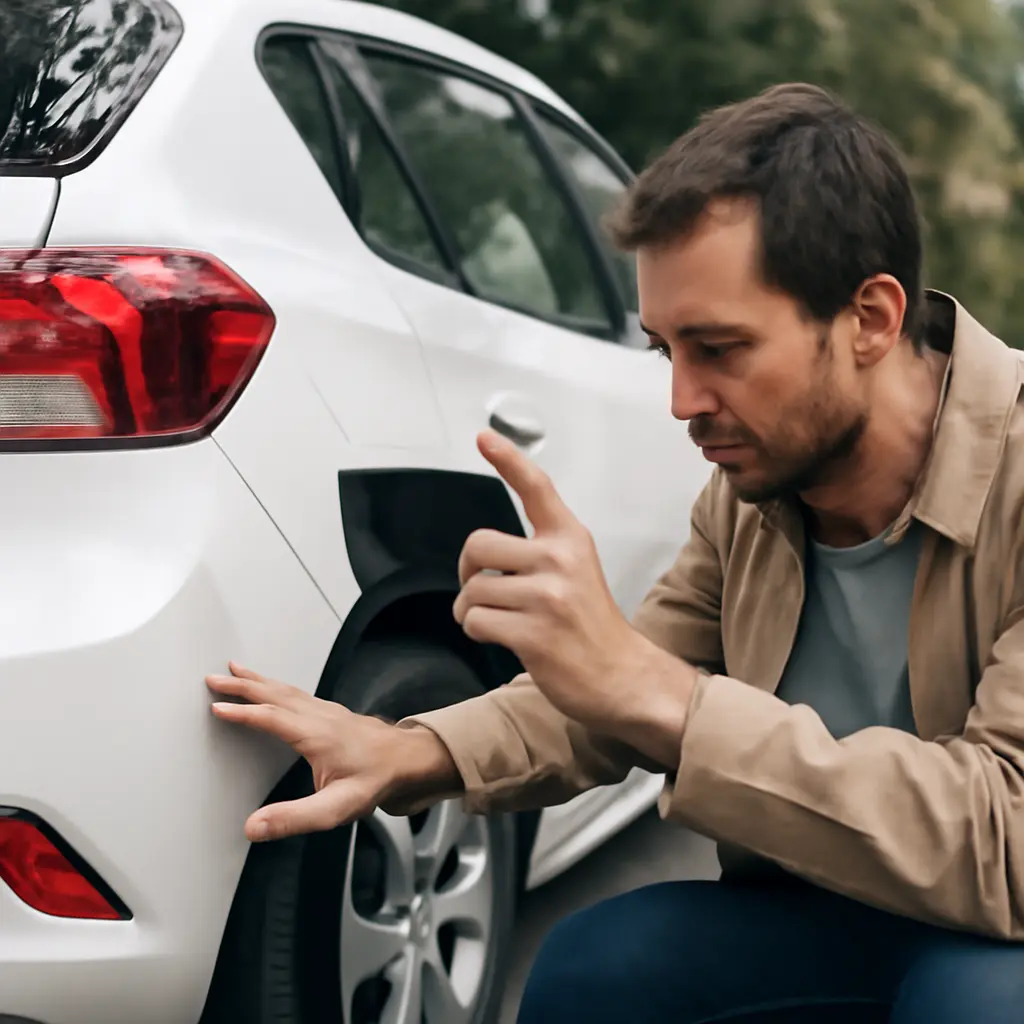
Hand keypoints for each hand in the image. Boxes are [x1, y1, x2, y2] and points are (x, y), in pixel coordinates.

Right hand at [208, 664, 457, 840]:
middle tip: (212, 679)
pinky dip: (276, 685)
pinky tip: (272, 688)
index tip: (216, 707)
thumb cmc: (376, 780)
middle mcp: (320, 716)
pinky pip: (296, 692)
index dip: (242, 712)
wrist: (409, 760)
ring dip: (258, 680)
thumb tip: (254, 827)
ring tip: (235, 671)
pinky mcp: (332, 712)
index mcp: (317, 734)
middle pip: (274, 694)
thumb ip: (294, 818)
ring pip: (286, 689)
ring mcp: (327, 710)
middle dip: (242, 685)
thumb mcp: (335, 808)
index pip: (271, 717)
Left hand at [453, 431, 694, 761]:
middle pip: (478, 544)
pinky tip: (500, 638)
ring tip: (494, 621)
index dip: (507, 459)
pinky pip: (475, 622)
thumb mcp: (576, 571)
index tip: (484, 436)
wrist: (624, 678)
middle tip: (479, 587)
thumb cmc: (592, 626)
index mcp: (571, 539)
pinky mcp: (534, 634)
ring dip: (470, 610)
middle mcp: (560, 560)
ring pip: (473, 590)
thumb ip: (539, 552)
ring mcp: (548, 597)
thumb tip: (482, 554)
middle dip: (467, 571)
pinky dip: (477, 631)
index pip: (536, 487)